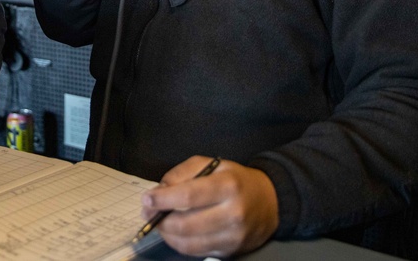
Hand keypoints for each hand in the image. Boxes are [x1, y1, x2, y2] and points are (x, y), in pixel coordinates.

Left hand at [140, 156, 278, 257]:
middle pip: (186, 223)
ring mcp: (232, 236)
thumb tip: (160, 191)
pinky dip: (180, 243)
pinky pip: (197, 252)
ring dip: (167, 234)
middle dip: (161, 220)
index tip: (147, 199)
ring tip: (159, 223)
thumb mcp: (212, 165)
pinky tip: (174, 233)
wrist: (269, 203)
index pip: (189, 195)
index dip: (164, 199)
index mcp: (228, 185)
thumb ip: (183, 173)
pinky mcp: (230, 251)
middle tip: (148, 212)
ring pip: (189, 242)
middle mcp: (233, 213)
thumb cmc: (235, 180)